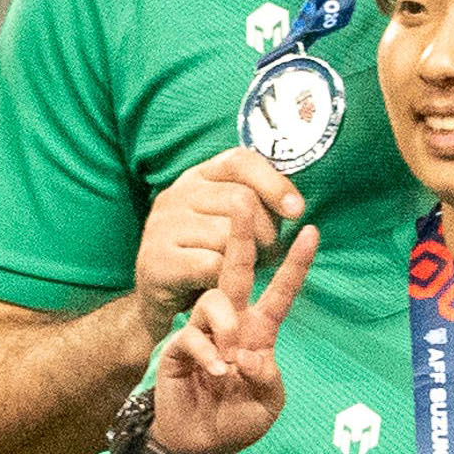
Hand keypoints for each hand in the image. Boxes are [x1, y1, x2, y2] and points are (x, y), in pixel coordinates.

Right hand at [134, 151, 304, 327]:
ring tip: (238, 269)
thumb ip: (261, 206)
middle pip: (242, 200)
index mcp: (199, 177)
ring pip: (227, 234)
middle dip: (267, 233)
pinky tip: (216, 283)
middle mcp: (177, 193)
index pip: (240, 161)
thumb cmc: (210, 253)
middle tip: (265, 254)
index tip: (297, 211)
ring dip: (246, 259)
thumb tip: (294, 207)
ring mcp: (163, 224)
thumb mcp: (234, 222)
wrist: (162, 292)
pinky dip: (223, 278)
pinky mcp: (156, 258)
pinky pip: (210, 265)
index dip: (274, 183)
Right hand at [141, 221, 315, 453]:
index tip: (312, 231)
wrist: (200, 442)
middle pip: (235, 272)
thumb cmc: (238, 418)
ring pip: (214, 302)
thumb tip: (254, 356)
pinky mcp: (178, 348)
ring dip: (226, 329)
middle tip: (243, 201)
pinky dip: (207, 354)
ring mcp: (204, 333)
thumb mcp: (267, 404)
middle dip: (240, 238)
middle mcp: (232, 324)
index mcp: (260, 332)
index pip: (279, 292)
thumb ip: (268, 380)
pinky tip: (215, 372)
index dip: (295, 264)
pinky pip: (192, 337)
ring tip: (231, 364)